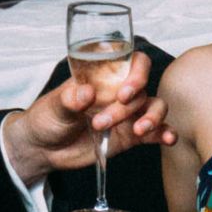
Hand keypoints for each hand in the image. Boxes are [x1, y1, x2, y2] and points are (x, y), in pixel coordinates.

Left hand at [3, 49, 176, 184]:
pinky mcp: (131, 135)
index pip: (132, 61)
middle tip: (104, 121)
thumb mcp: (53, 106)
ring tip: (136, 131)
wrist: (44, 149)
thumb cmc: (47, 118)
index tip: (125, 91)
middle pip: (142, 89)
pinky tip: (167, 139)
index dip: (137, 72)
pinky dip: (165, 134)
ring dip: (151, 119)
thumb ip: (68, 99)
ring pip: (155, 108)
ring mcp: (127, 113)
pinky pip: (156, 132)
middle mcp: (118, 92)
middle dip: (129, 106)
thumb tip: (86, 93)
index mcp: (102, 76)